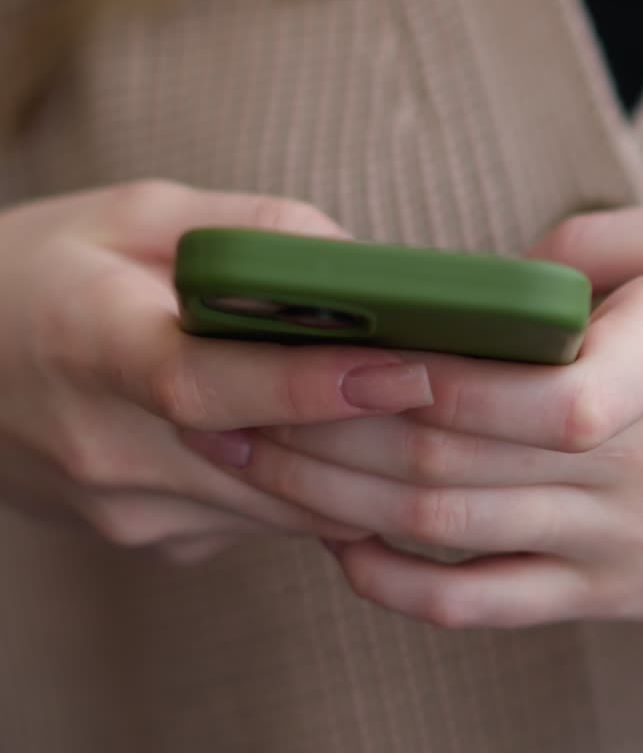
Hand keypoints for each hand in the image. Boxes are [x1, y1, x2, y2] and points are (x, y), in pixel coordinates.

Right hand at [0, 181, 431, 560]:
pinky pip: (263, 518)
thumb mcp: (129, 213)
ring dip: (367, 474)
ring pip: (284, 508)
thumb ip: (247, 236)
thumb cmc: (33, 272)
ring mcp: (129, 510)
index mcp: (88, 346)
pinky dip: (318, 488)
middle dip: (388, 443)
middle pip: (274, 467)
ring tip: (446, 425)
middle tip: (486, 408)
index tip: (416, 367)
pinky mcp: (153, 539)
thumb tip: (357, 273)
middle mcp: (108, 450)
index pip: (211, 382)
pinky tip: (358, 447)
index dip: (317, 384)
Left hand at [217, 204, 642, 624]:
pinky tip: (339, 549)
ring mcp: (614, 541)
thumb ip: (615, 248)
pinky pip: (481, 604)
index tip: (343, 350)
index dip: (435, 380)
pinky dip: (398, 585)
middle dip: (323, 430)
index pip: (549, 393)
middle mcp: (636, 465)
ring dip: (334, 497)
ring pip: (447, 527)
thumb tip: (503, 276)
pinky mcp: (599, 593)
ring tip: (254, 460)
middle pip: (452, 458)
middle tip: (231, 398)